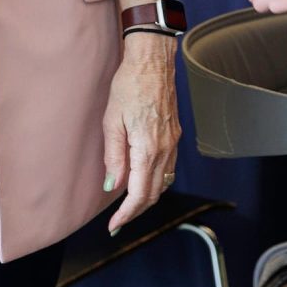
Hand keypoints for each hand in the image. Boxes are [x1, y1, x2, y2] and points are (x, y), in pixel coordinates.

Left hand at [101, 31, 180, 234]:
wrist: (153, 61)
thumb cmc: (129, 85)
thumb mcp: (112, 121)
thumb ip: (114, 156)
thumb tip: (112, 186)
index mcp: (148, 149)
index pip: (139, 194)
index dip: (126, 214)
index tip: (113, 225)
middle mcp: (165, 150)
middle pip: (153, 194)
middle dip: (136, 211)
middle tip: (118, 221)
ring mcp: (173, 142)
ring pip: (163, 183)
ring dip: (146, 198)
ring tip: (128, 205)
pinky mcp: (175, 135)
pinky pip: (168, 168)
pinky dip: (155, 181)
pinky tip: (142, 180)